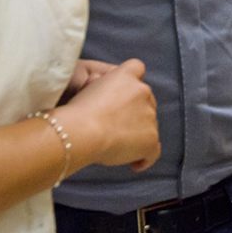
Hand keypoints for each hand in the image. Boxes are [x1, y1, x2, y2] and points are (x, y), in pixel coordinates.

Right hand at [54, 58, 159, 173]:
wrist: (82, 131)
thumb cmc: (78, 111)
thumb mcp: (87, 86)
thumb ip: (100, 84)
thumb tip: (98, 82)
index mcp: (126, 76)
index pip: (137, 68)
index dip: (132, 82)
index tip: (124, 95)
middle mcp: (142, 91)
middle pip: (147, 100)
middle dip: (137, 112)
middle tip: (118, 127)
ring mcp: (149, 115)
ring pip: (150, 125)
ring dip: (139, 134)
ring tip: (119, 148)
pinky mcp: (151, 138)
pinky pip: (154, 151)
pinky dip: (145, 157)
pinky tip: (134, 164)